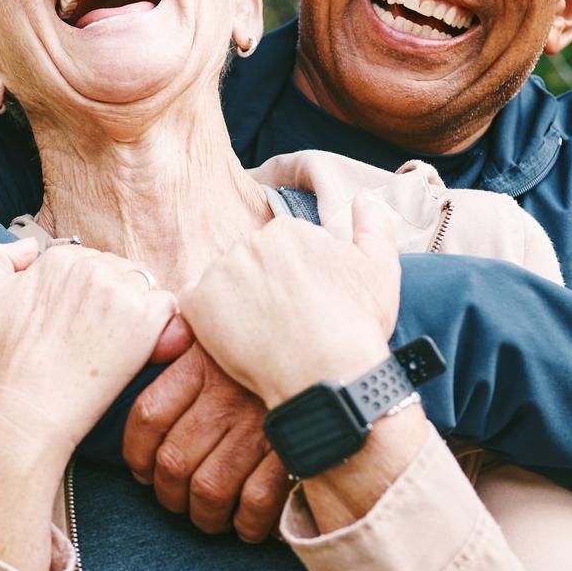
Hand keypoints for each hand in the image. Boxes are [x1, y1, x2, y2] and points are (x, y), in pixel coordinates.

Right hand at [0, 238, 176, 463]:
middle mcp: (90, 267)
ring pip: (143, 286)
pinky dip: (162, 327)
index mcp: (56, 259)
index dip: (82, 294)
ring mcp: (120, 292)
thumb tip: (30, 246)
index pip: (85, 261)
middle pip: (117, 270)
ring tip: (115, 346)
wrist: (23, 413)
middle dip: (110, 299)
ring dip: (136, 311)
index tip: (74, 325)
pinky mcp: (145, 321)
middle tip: (94, 339)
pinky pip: (169, 308)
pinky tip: (142, 351)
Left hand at [123, 344, 291, 539]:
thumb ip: (183, 340)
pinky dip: (247, 522)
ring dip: (204, 515)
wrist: (335, 350)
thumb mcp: (223, 330)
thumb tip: (160, 353)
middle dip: (169, 494)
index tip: (142, 470)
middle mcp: (228, 396)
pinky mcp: (294, 452)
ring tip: (209, 517)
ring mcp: (261, 426)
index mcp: (203, 363)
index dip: (137, 453)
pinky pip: (257, 502)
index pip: (149, 416)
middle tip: (177, 501)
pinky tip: (246, 524)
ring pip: (209, 489)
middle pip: (173, 462)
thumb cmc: (272, 344)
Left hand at [179, 194, 401, 406]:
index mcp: (287, 230)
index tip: (303, 306)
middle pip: (247, 265)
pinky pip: (192, 306)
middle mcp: (249, 242)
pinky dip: (207, 323)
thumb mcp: (379, 268)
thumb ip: (372, 226)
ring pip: (221, 285)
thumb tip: (363, 198)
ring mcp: (220, 271)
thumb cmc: (357, 324)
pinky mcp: (197, 303)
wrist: (328, 372)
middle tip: (283, 325)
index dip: (291, 282)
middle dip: (261, 290)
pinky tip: (236, 341)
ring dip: (235, 305)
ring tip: (263, 336)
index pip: (278, 251)